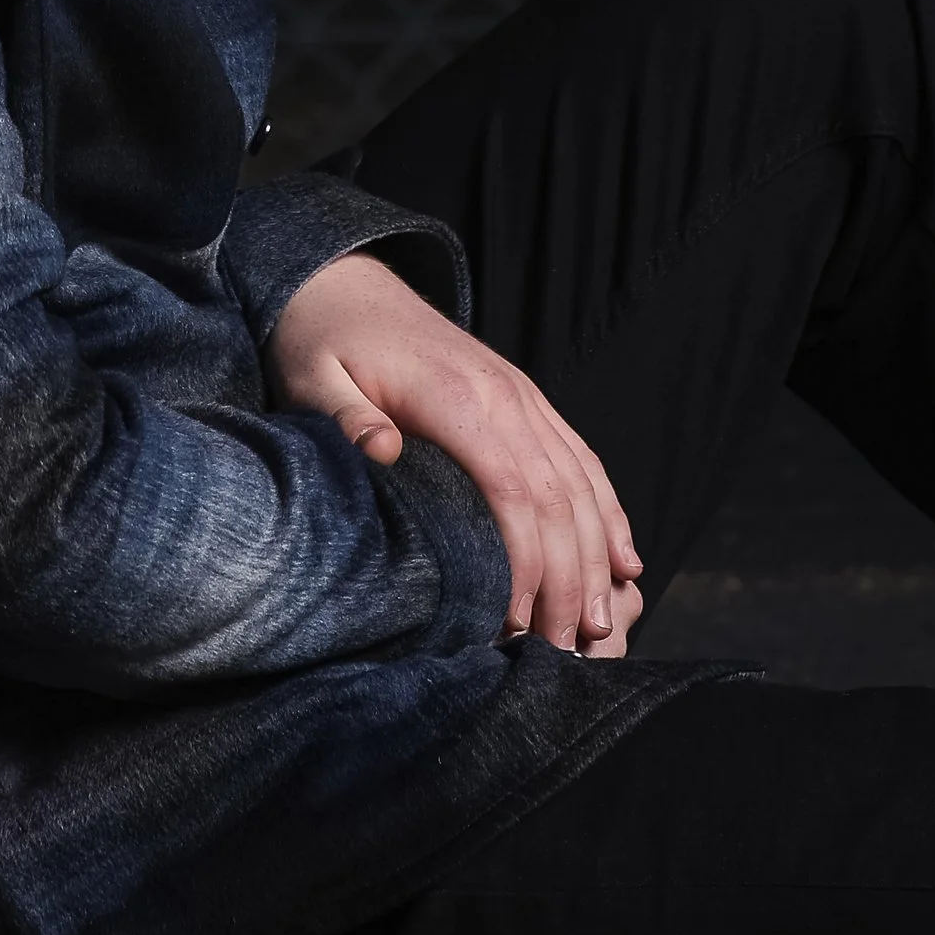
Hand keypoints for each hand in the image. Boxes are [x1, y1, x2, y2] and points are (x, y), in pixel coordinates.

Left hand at [265, 252, 642, 657]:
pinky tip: (623, 561)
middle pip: (557, 497)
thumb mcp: (312, 376)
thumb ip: (345, 417)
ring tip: (600, 627)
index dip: (524, 560)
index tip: (518, 622)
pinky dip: (606, 511)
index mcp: (457, 398)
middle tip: (571, 650)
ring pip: (579, 483)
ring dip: (596, 556)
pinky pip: (578, 458)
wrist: (345, 284)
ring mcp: (522, 396)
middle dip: (570, 578)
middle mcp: (505, 396)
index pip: (511, 489)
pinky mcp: (525, 400)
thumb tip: (382, 451)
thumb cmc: (321, 341)